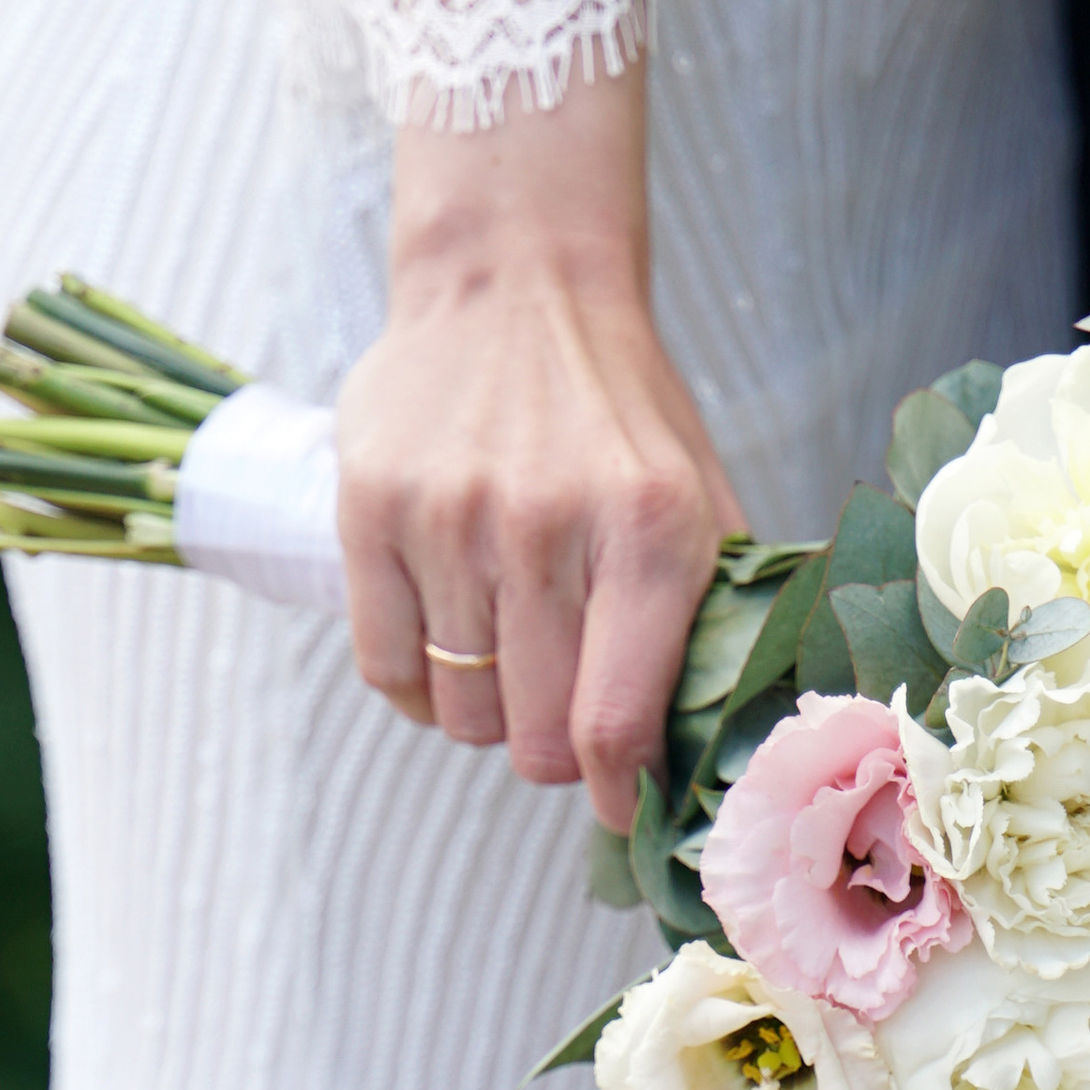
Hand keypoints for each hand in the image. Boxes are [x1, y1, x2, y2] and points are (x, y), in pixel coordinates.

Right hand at [333, 61, 742, 829]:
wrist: (512, 282)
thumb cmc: (616, 410)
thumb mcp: (697, 491)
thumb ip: (716, 613)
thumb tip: (721, 750)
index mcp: (650, 530)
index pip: (616, 724)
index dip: (621, 792)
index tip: (625, 807)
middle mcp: (546, 524)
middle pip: (531, 737)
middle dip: (551, 752)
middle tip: (560, 714)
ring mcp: (447, 518)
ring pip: (458, 710)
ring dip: (484, 709)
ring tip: (505, 652)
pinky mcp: (368, 510)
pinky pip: (385, 669)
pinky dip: (418, 686)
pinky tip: (445, 644)